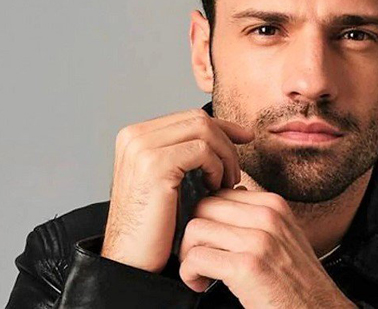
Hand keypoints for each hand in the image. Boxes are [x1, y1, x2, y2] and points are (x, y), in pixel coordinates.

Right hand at [101, 108, 253, 272]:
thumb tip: (233, 136)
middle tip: (235, 170)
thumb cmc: (155, 227)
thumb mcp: (174, 181)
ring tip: (226, 182)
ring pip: (203, 129)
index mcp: (136, 136)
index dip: (222, 125)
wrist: (132, 261)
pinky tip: (214, 188)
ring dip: (224, 154)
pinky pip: (202, 150)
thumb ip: (190, 155)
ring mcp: (142, 147)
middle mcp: (134, 136)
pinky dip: (216, 166)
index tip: (245, 138)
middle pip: (198, 118)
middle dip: (226, 140)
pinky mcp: (155, 164)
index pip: (189, 116)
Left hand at [178, 188, 355, 307]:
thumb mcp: (283, 236)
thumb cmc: (298, 281)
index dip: (205, 218)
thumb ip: (256, 216)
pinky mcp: (247, 266)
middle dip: (192, 234)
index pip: (219, 193)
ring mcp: (259, 240)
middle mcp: (267, 216)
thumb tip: (226, 199)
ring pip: (195, 229)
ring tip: (200, 272)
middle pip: (203, 206)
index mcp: (273, 205)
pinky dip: (189, 273)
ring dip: (188, 254)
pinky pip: (197, 258)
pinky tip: (201, 284)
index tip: (206, 239)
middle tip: (198, 256)